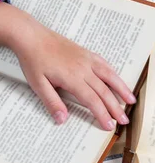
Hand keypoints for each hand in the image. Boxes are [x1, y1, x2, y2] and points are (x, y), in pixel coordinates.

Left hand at [0, 3, 135, 130]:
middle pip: (104, 91)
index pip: (92, 100)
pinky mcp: (85, 52)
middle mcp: (83, 68)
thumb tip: (62, 119)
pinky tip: (117, 79)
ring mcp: (86, 59)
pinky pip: (104, 63)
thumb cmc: (33, 60)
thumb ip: (51, 102)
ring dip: (121, 89)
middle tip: (123, 120)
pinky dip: (113, 73)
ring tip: (131, 101)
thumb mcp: (37, 84)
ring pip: (109, 76)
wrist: (31, 37)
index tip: (109, 125)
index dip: (102, 114)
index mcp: (72, 78)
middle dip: (115, 108)